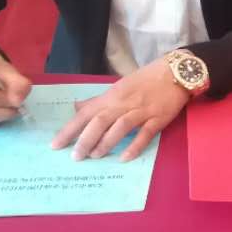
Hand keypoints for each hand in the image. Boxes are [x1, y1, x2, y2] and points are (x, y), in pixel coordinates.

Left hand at [51, 60, 187, 161]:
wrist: (175, 72)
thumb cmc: (145, 80)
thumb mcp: (119, 87)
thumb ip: (99, 100)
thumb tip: (77, 108)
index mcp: (112, 96)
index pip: (86, 113)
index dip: (70, 129)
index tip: (56, 145)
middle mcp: (123, 103)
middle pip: (100, 121)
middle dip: (85, 139)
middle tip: (75, 157)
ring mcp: (141, 111)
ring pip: (120, 127)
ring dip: (106, 142)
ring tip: (95, 156)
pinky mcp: (158, 118)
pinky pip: (145, 134)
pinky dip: (134, 146)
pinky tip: (124, 158)